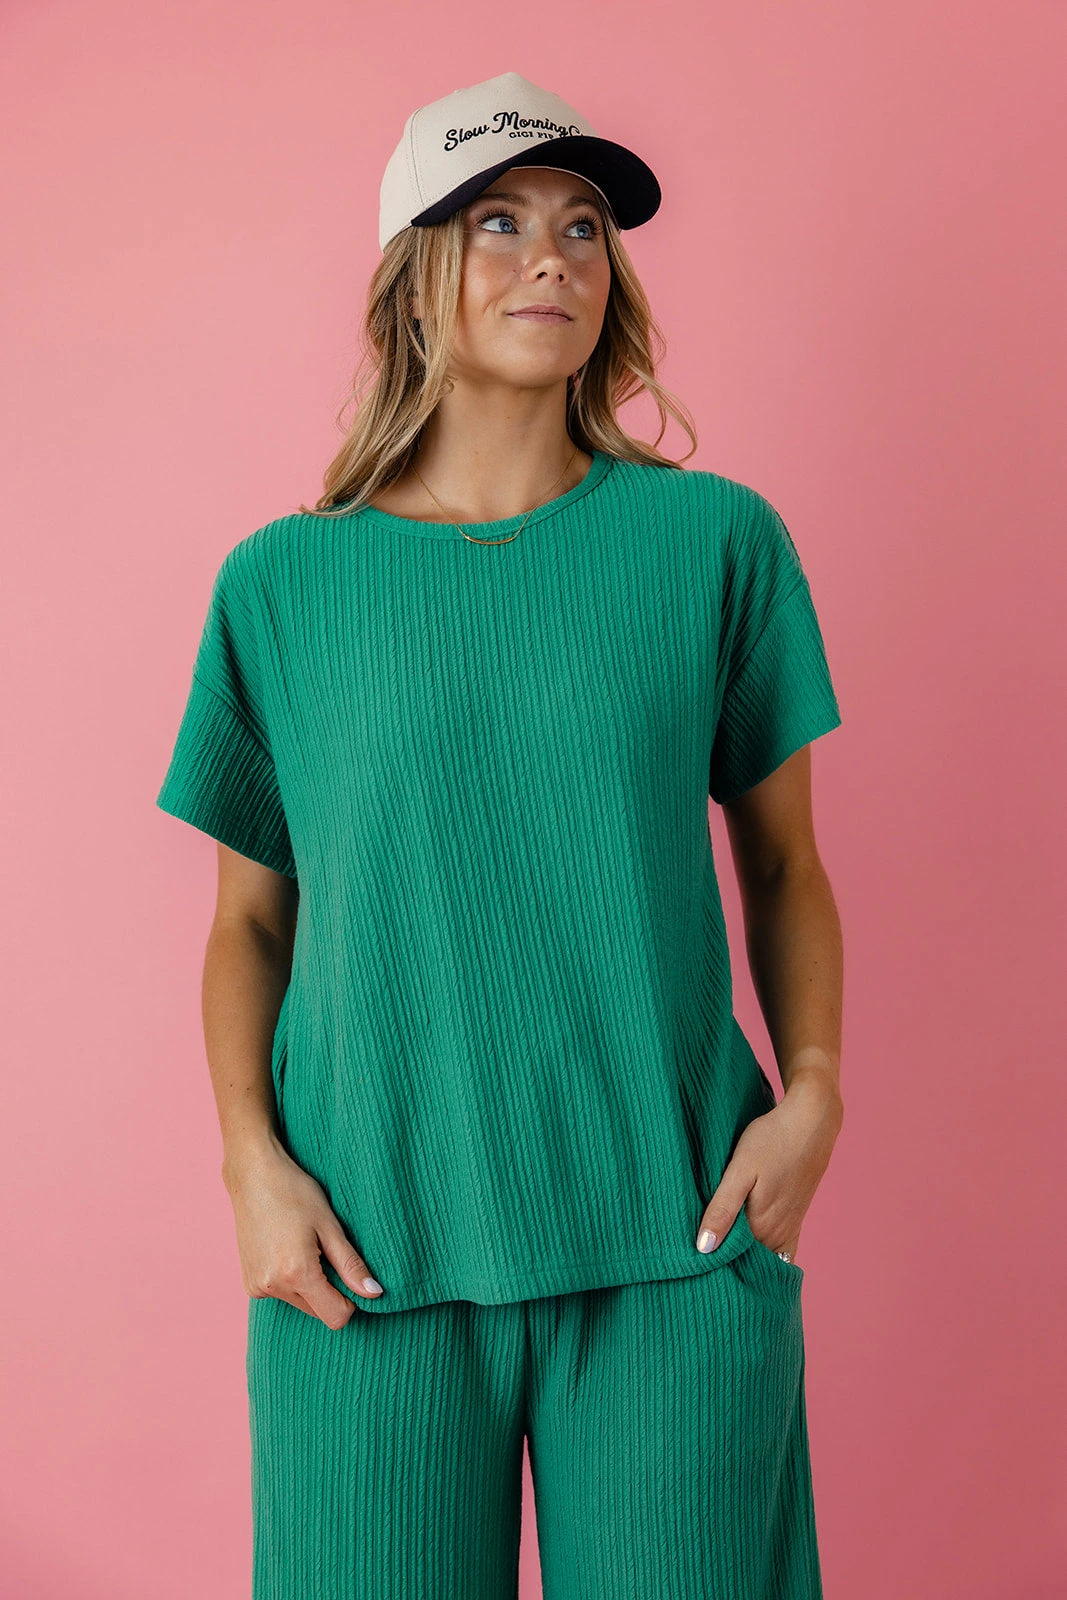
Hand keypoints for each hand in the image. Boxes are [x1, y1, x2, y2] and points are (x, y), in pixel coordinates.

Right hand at [221, 1134, 383, 1327]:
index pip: (336, 1317)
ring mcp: (257, 1287)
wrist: (253, 1175)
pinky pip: (281, 1294)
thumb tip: (374, 1294)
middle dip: (329, 1289)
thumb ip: (351, 1265)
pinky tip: (286, 1249)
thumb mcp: (330, 1225)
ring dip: (309, 1285)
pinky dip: (290, 1280)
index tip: (349, 1272)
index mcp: (297, 1273)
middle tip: (324, 1250)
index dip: (350, 1300)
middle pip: (318, 1311)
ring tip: (302, 1246)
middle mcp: (273, 1287)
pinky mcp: (249, 1283)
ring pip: (300, 1303)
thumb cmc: (294, 1192)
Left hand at [695, 1076, 842, 1262]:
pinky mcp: (796, 1217)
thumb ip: (723, 1210)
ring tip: (718, 1249)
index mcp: (760, 1228)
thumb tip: (704, 1249)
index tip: (689, 1260)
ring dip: (743, 1256)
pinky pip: (781, 1248)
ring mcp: (789, 1227)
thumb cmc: (771, 1141)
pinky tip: (749, 1242)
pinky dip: (764, 1250)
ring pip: (763, 1255)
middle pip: (747, 1261)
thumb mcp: (740, 1171)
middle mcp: (777, 1235)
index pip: (730, 1261)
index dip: (710, 1263)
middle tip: (697, 1258)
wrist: (811, 1121)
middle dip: (725, 1262)